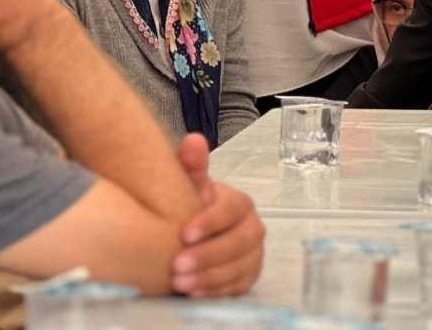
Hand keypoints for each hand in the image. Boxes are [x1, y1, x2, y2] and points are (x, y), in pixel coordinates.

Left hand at [172, 134, 265, 296]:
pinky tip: (195, 291)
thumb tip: (193, 140)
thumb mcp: (188, 186)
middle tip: (178, 266)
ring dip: (210, 276)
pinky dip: (217, 290)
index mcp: (240, 203)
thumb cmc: (192, 208)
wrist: (195, 234)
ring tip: (180, 282)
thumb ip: (191, 165)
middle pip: (239, 242)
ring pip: (239, 266)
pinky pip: (238, 286)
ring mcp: (253, 254)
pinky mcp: (248, 276)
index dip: (210, 222)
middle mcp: (252, 228)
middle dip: (209, 255)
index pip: (232, 211)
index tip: (185, 234)